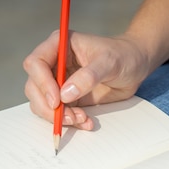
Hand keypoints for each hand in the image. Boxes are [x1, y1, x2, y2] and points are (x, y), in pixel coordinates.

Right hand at [23, 30, 148, 129]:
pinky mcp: (67, 99)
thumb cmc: (123, 56)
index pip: (35, 63)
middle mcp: (53, 64)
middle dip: (48, 106)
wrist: (135, 66)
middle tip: (69, 117)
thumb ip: (88, 76)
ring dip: (58, 117)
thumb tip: (65, 94)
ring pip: (42, 104)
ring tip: (82, 119)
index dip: (42, 84)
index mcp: (58, 46)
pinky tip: (86, 122)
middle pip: (34, 87)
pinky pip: (58, 114)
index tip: (57, 100)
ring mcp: (58, 83)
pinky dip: (69, 122)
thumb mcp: (109, 63)